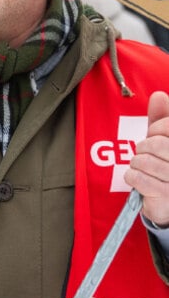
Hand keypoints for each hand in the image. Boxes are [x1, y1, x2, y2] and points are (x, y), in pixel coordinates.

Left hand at [125, 91, 168, 226]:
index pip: (168, 126)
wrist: (167, 202)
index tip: (156, 136)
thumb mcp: (164, 139)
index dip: (157, 129)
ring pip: (143, 161)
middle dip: (144, 147)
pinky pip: (137, 178)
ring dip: (136, 164)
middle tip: (147, 154)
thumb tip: (158, 95)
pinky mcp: (167, 196)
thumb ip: (162, 119)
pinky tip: (139, 180)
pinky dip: (132, 177)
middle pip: (156, 144)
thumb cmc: (165, 165)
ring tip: (144, 168)